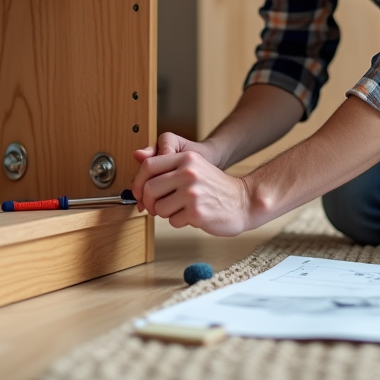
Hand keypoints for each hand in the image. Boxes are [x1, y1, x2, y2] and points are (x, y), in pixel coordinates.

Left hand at [130, 132, 253, 235]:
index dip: (138, 182)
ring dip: (166, 213)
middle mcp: (188, 173)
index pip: (149, 166)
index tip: (139, 192)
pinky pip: (172, 221)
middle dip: (149, 202)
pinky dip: (179, 222)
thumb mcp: (194, 167)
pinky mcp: (196, 212)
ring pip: (159, 208)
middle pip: (149, 189)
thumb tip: (136, 157)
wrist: (243, 201)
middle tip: (157, 206)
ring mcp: (192, 193)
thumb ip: (167, 165)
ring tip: (181, 209)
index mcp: (186, 158)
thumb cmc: (215, 187)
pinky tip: (192, 215)